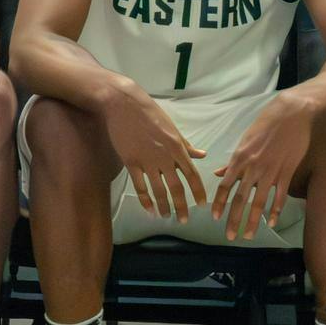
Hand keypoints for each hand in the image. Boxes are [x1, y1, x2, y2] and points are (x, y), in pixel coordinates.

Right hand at [103, 81, 207, 221]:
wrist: (123, 104)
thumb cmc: (149, 113)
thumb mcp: (172, 128)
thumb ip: (186, 145)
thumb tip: (202, 155)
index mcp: (178, 148)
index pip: (192, 175)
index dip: (199, 192)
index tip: (202, 205)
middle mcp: (165, 158)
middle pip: (177, 188)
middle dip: (182, 206)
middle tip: (184, 220)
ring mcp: (147, 161)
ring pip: (158, 190)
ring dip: (164, 206)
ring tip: (166, 217)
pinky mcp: (130, 162)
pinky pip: (139, 186)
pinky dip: (145, 200)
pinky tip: (148, 209)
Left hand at [212, 101, 312, 240]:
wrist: (292, 115)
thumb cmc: (266, 125)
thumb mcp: (244, 141)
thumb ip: (233, 161)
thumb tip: (218, 173)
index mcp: (239, 159)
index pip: (225, 186)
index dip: (219, 203)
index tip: (214, 218)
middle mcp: (252, 168)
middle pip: (240, 199)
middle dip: (233, 219)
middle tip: (229, 236)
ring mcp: (270, 172)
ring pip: (259, 202)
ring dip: (252, 221)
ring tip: (247, 235)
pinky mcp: (287, 173)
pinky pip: (279, 196)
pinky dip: (275, 211)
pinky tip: (271, 223)